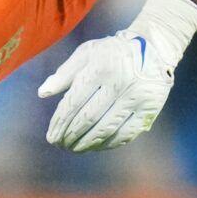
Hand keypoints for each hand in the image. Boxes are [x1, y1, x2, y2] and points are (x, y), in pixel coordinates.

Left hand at [40, 25, 185, 153]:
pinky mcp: (149, 109)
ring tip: (74, 149)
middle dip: (70, 135)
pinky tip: (96, 146)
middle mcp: (120, 82)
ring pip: (106, 129)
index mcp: (101, 67)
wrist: (154, 48)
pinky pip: (125, 133)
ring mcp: (136, 97)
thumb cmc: (112, 52)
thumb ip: (64, 73)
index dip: (60, 122)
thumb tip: (42, 93)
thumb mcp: (86, 53)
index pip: (74, 102)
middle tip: (60, 145)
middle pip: (88, 118)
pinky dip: (109, 144)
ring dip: (87, 143)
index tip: (51, 136)